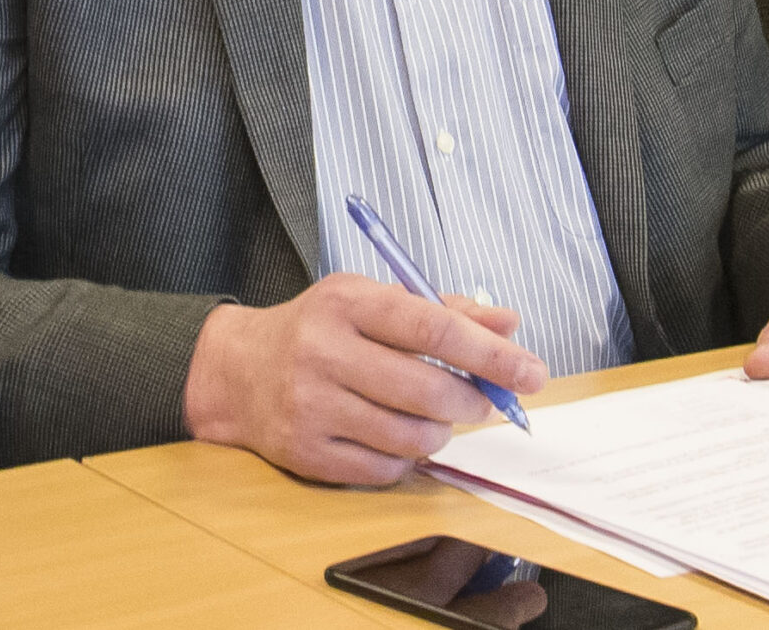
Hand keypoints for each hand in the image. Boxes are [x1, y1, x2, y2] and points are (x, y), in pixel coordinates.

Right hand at [183, 274, 549, 485]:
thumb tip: (509, 322)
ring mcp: (311, 405)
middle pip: (426, 389)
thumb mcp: (374, 299)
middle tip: (487, 401)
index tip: (530, 371)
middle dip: (474, 401)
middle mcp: (325, 352)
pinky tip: (398, 437)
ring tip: (439, 417)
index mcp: (348, 302)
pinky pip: (381, 469)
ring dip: (441, 431)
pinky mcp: (304, 452)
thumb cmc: (321, 328)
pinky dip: (406, 459)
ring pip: (409, 436)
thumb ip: (444, 310)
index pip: (433, 327)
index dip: (491, 353)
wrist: (238, 370)